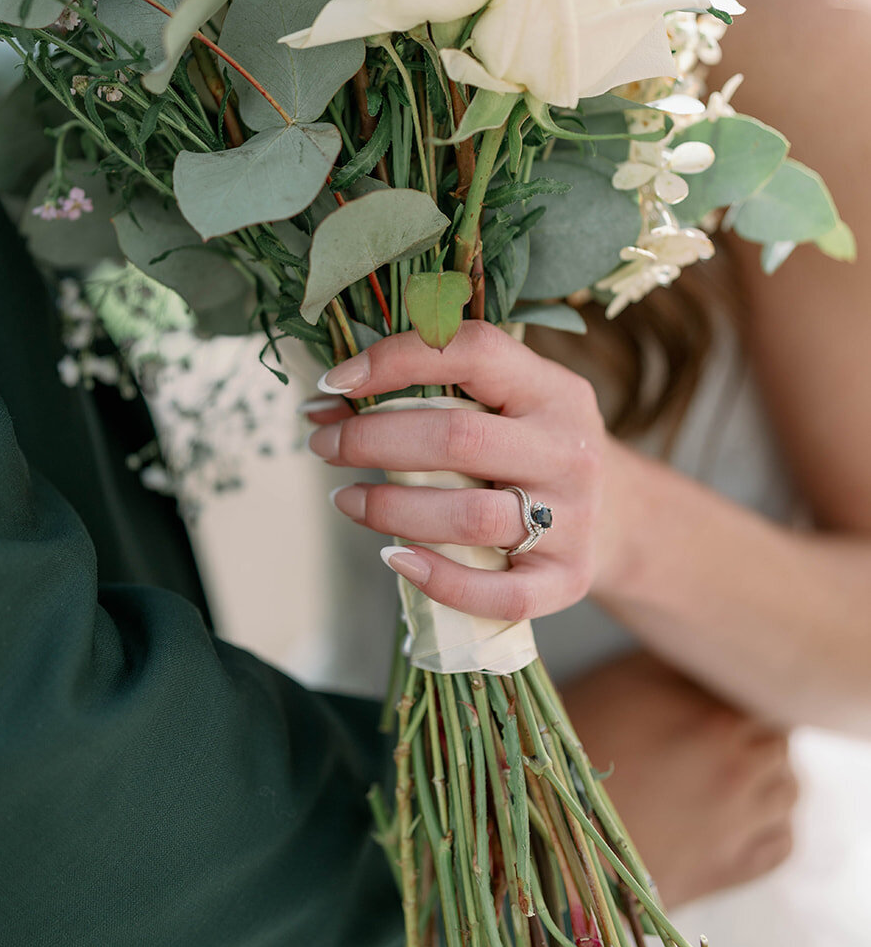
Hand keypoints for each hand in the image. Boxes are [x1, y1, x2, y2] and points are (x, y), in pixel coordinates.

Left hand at [304, 322, 606, 623]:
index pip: (473, 352)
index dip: (396, 359)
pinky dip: (437, 579)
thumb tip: (326, 401)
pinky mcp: (567, 581)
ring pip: (469, 517)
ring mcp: (573, 520)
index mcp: (554, 390)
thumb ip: (430, 393)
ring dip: (389, 509)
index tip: (335, 381)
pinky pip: (496, 594)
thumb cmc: (534, 450)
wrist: (620, 519)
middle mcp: (570, 450)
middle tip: (325, 444)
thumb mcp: (506, 405)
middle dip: (372, 441)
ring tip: (345, 499)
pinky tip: (394, 560)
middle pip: (457, 439)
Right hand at [561, 651, 798, 907]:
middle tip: (718, 733)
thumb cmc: (577, 757)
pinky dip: (770, 824)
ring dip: (768, 774)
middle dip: (753, 731)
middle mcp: (740, 766)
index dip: (736, 689)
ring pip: (788, 786)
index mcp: (714, 716)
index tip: (715, 694)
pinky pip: (782, 840)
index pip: (756, 689)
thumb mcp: (617, 686)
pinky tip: (738, 815)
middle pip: (777, 735)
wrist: (563, 843)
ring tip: (729, 772)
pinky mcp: (736, 866)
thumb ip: (673, 662)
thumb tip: (705, 644)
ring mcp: (743, 821)